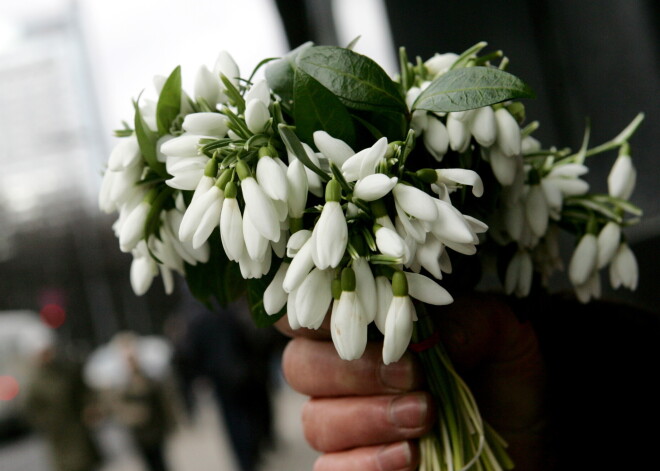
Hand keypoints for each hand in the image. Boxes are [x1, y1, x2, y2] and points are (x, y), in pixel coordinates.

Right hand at [277, 294, 546, 470]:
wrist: (530, 441)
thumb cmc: (506, 380)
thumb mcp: (505, 336)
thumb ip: (469, 320)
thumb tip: (425, 331)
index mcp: (371, 329)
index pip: (316, 311)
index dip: (322, 312)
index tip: (366, 320)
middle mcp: (346, 374)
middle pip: (301, 366)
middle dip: (353, 370)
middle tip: (410, 377)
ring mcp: (345, 424)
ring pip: (315, 420)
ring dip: (368, 418)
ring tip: (424, 416)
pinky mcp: (355, 467)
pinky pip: (330, 470)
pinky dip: (366, 464)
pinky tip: (409, 457)